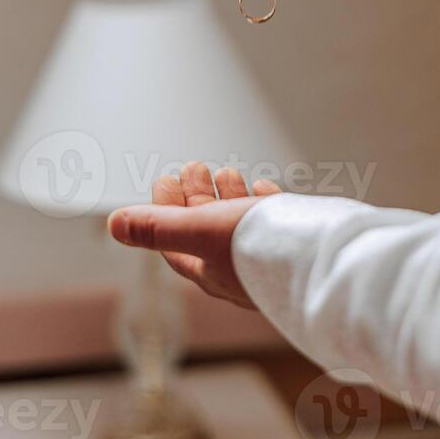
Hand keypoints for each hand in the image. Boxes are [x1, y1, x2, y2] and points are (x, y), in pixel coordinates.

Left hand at [108, 162, 281, 308]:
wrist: (325, 260)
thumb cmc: (261, 250)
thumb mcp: (201, 230)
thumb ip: (159, 227)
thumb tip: (114, 224)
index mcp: (210, 270)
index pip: (174, 244)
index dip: (162, 213)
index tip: (163, 180)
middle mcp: (236, 270)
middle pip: (205, 232)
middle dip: (197, 198)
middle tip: (192, 168)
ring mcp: (266, 258)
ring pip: (238, 225)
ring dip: (228, 196)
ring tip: (227, 173)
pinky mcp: (293, 245)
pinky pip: (272, 224)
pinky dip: (261, 202)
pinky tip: (261, 189)